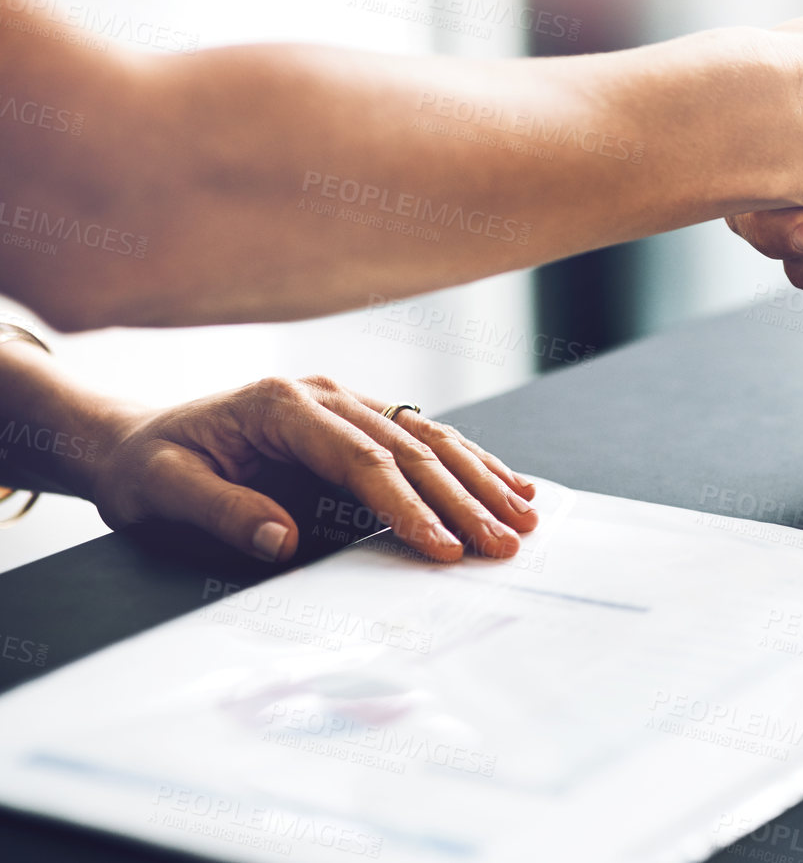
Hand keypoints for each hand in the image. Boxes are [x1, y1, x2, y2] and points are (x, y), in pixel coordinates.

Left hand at [80, 375, 537, 562]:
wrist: (134, 439)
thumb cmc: (146, 469)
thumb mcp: (159, 491)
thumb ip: (219, 511)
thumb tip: (281, 540)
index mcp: (283, 406)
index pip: (361, 459)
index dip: (408, 505)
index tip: (442, 549)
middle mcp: (325, 395)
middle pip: (410, 448)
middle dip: (464, 499)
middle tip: (504, 543)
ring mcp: (346, 404)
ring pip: (430, 439)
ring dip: (482, 479)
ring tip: (526, 517)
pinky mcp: (358, 422)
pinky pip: (424, 440)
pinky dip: (472, 463)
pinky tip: (511, 484)